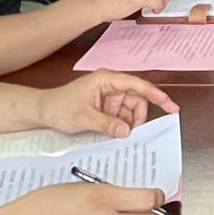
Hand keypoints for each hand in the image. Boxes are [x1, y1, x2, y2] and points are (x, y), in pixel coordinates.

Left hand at [35, 69, 177, 137]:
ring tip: (121, 135)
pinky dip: (122, 125)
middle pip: (136, 99)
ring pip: (130, 109)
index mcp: (106, 79)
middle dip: (138, 116)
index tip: (169, 104)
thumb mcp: (83, 118)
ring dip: (129, 123)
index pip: (136, 85)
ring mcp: (109, 95)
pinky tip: (118, 133)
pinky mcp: (106, 106)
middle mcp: (110, 85)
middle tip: (135, 133)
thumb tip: (126, 130)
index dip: (155, 94)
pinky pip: (122, 115)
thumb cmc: (59, 107)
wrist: (43, 110)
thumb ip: (106, 124)